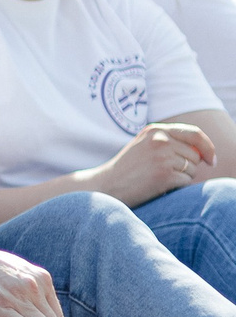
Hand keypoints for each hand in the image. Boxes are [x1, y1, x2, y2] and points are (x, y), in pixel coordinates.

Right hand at [95, 123, 217, 207]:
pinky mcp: (165, 174)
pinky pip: (186, 181)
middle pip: (195, 154)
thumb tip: (204, 152)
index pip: (195, 134)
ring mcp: (162, 156)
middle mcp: (160, 140)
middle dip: (187, 166)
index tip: (211, 160)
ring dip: (182, 177)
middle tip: (165, 172)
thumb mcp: (146, 145)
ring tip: (158, 178)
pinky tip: (158, 186)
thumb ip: (171, 141)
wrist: (107, 184)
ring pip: (192, 169)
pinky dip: (177, 186)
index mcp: (156, 130)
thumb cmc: (129, 168)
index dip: (208, 147)